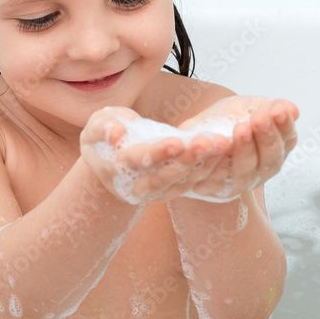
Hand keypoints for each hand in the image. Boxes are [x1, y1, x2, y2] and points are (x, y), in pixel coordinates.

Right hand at [80, 107, 232, 204]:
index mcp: (114, 168)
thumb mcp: (95, 125)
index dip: (158, 153)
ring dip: (204, 164)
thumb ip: (103, 127)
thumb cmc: (103, 136)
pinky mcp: (171, 191)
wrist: (110, 162)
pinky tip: (224, 150)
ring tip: (222, 143)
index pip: (139, 161)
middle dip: (188, 159)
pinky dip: (210, 168)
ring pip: (183, 182)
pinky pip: (193, 183)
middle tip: (208, 142)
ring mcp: (155, 192)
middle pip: (165, 176)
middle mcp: (136, 186)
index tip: (177, 141)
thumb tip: (116, 133)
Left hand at [176, 96, 298, 200]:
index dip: (284, 127)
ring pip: (244, 171)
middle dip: (266, 138)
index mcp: (274, 150)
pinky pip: (213, 177)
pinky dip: (214, 161)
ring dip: (244, 150)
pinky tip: (212, 144)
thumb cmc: (225, 121)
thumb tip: (292, 110)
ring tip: (241, 128)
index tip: (278, 111)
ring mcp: (238, 182)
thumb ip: (270, 107)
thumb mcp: (248, 107)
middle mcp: (261, 170)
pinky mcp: (213, 188)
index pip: (287, 141)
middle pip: (269, 160)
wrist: (194, 135)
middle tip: (260, 119)